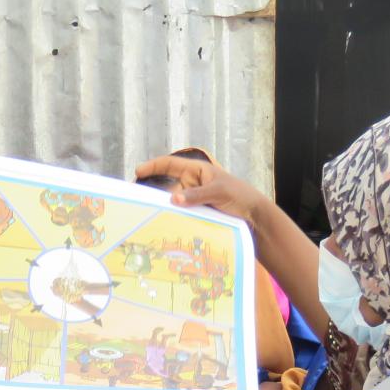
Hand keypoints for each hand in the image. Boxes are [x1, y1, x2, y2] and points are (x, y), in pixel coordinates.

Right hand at [132, 156, 271, 229]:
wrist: (254, 216)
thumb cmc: (240, 196)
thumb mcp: (219, 192)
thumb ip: (197, 195)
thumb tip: (173, 198)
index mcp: (197, 171)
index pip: (170, 165)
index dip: (153, 166)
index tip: (138, 171)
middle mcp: (192, 184)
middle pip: (166, 186)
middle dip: (152, 192)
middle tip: (135, 200)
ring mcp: (193, 200)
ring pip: (172, 203)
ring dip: (162, 208)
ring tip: (146, 216)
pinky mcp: (195, 213)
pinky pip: (179, 214)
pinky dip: (171, 218)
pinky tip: (162, 225)